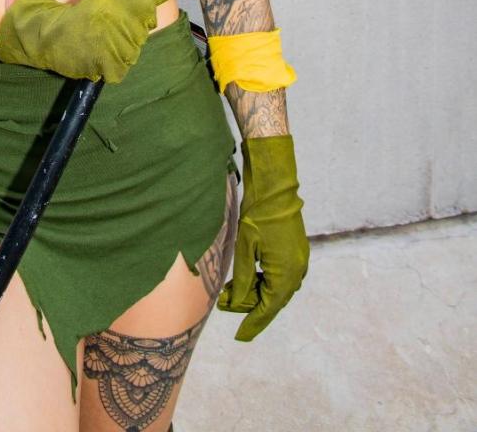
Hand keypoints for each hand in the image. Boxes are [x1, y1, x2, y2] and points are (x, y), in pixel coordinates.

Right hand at [0, 0, 175, 82]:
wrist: (52, 36)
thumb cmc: (82, 14)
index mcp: (118, 3)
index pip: (149, 12)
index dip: (138, 16)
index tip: (125, 17)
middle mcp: (118, 23)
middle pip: (142, 33)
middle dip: (129, 32)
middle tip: (108, 30)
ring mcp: (115, 46)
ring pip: (134, 51)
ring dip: (122, 49)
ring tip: (102, 43)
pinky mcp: (110, 67)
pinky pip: (123, 68)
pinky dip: (114, 66)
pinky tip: (101, 56)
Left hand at [216, 134, 309, 340]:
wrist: (275, 187)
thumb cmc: (258, 214)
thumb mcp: (245, 248)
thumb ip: (242, 278)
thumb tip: (237, 302)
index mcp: (287, 272)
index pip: (269, 308)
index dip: (253, 322)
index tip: (240, 336)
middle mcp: (298, 270)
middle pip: (274, 300)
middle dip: (250, 306)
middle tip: (224, 305)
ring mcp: (299, 259)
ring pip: (277, 288)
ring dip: (256, 292)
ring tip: (230, 292)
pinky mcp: (296, 250)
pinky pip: (280, 275)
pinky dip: (263, 280)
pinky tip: (247, 277)